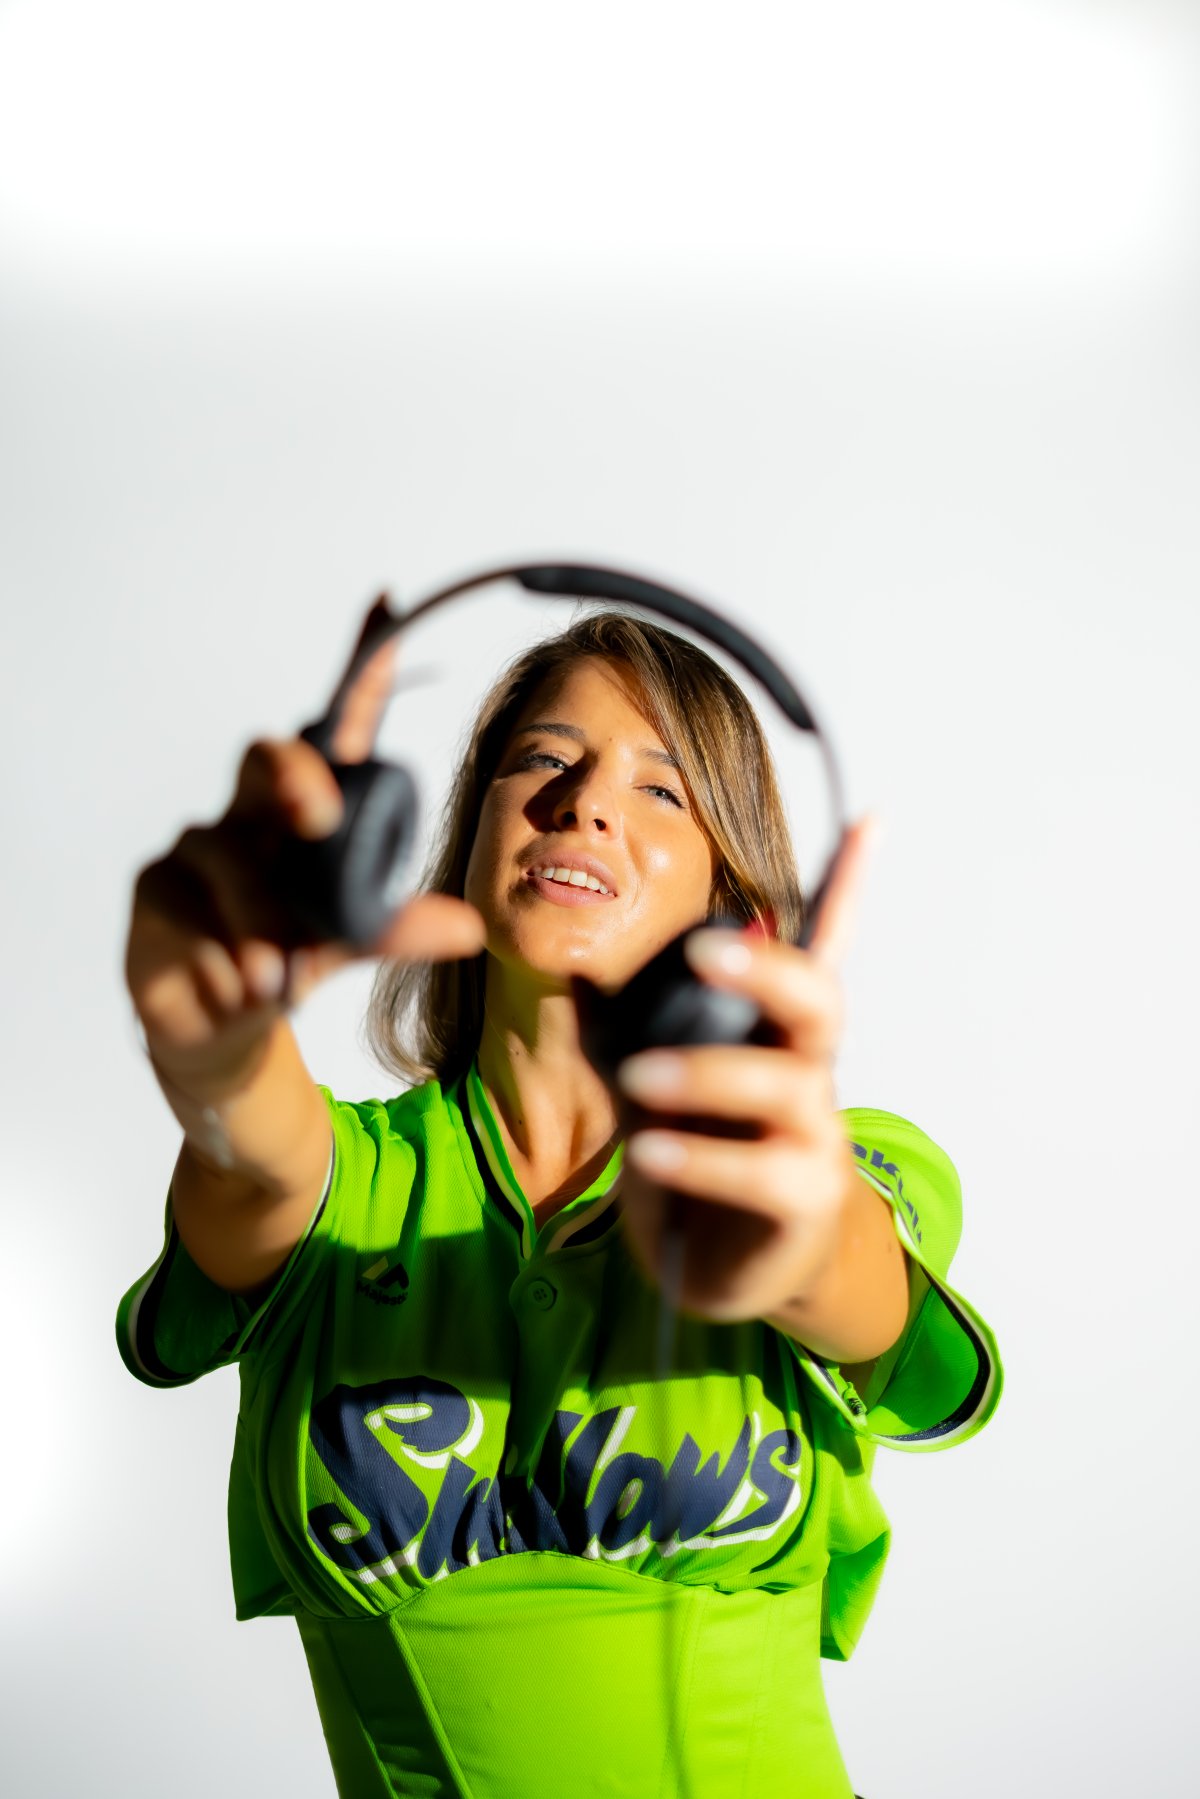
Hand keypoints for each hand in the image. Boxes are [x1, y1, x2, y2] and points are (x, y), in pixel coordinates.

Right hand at [126, 611, 484, 1082]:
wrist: (224, 1022)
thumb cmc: (291, 956)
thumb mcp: (352, 943)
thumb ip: (398, 930)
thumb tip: (467, 927)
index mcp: (309, 811)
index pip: (337, 731)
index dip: (362, 667)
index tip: (387, 603)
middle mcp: (253, 813)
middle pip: (267, 758)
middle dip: (293, 775)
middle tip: (318, 814)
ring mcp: (199, 846)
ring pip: (229, 857)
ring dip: (259, 920)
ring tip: (278, 975)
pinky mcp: (156, 886)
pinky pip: (187, 905)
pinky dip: (219, 951)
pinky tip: (238, 984)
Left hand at [614, 818, 877, 1323]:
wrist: (724, 1269)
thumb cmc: (698, 1161)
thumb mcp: (649, 1093)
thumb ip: (619, 1036)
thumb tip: (577, 971)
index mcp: (775, 1033)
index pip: (822, 947)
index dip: (848, 885)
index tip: (871, 816)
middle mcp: (807, 1072)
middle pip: (819, 1000)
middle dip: (769, 968)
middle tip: (705, 952)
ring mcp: (814, 1136)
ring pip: (785, 1085)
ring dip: (707, 1074)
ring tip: (637, 1080)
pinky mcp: (803, 1199)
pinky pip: (761, 1169)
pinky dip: (700, 1154)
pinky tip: (646, 1150)